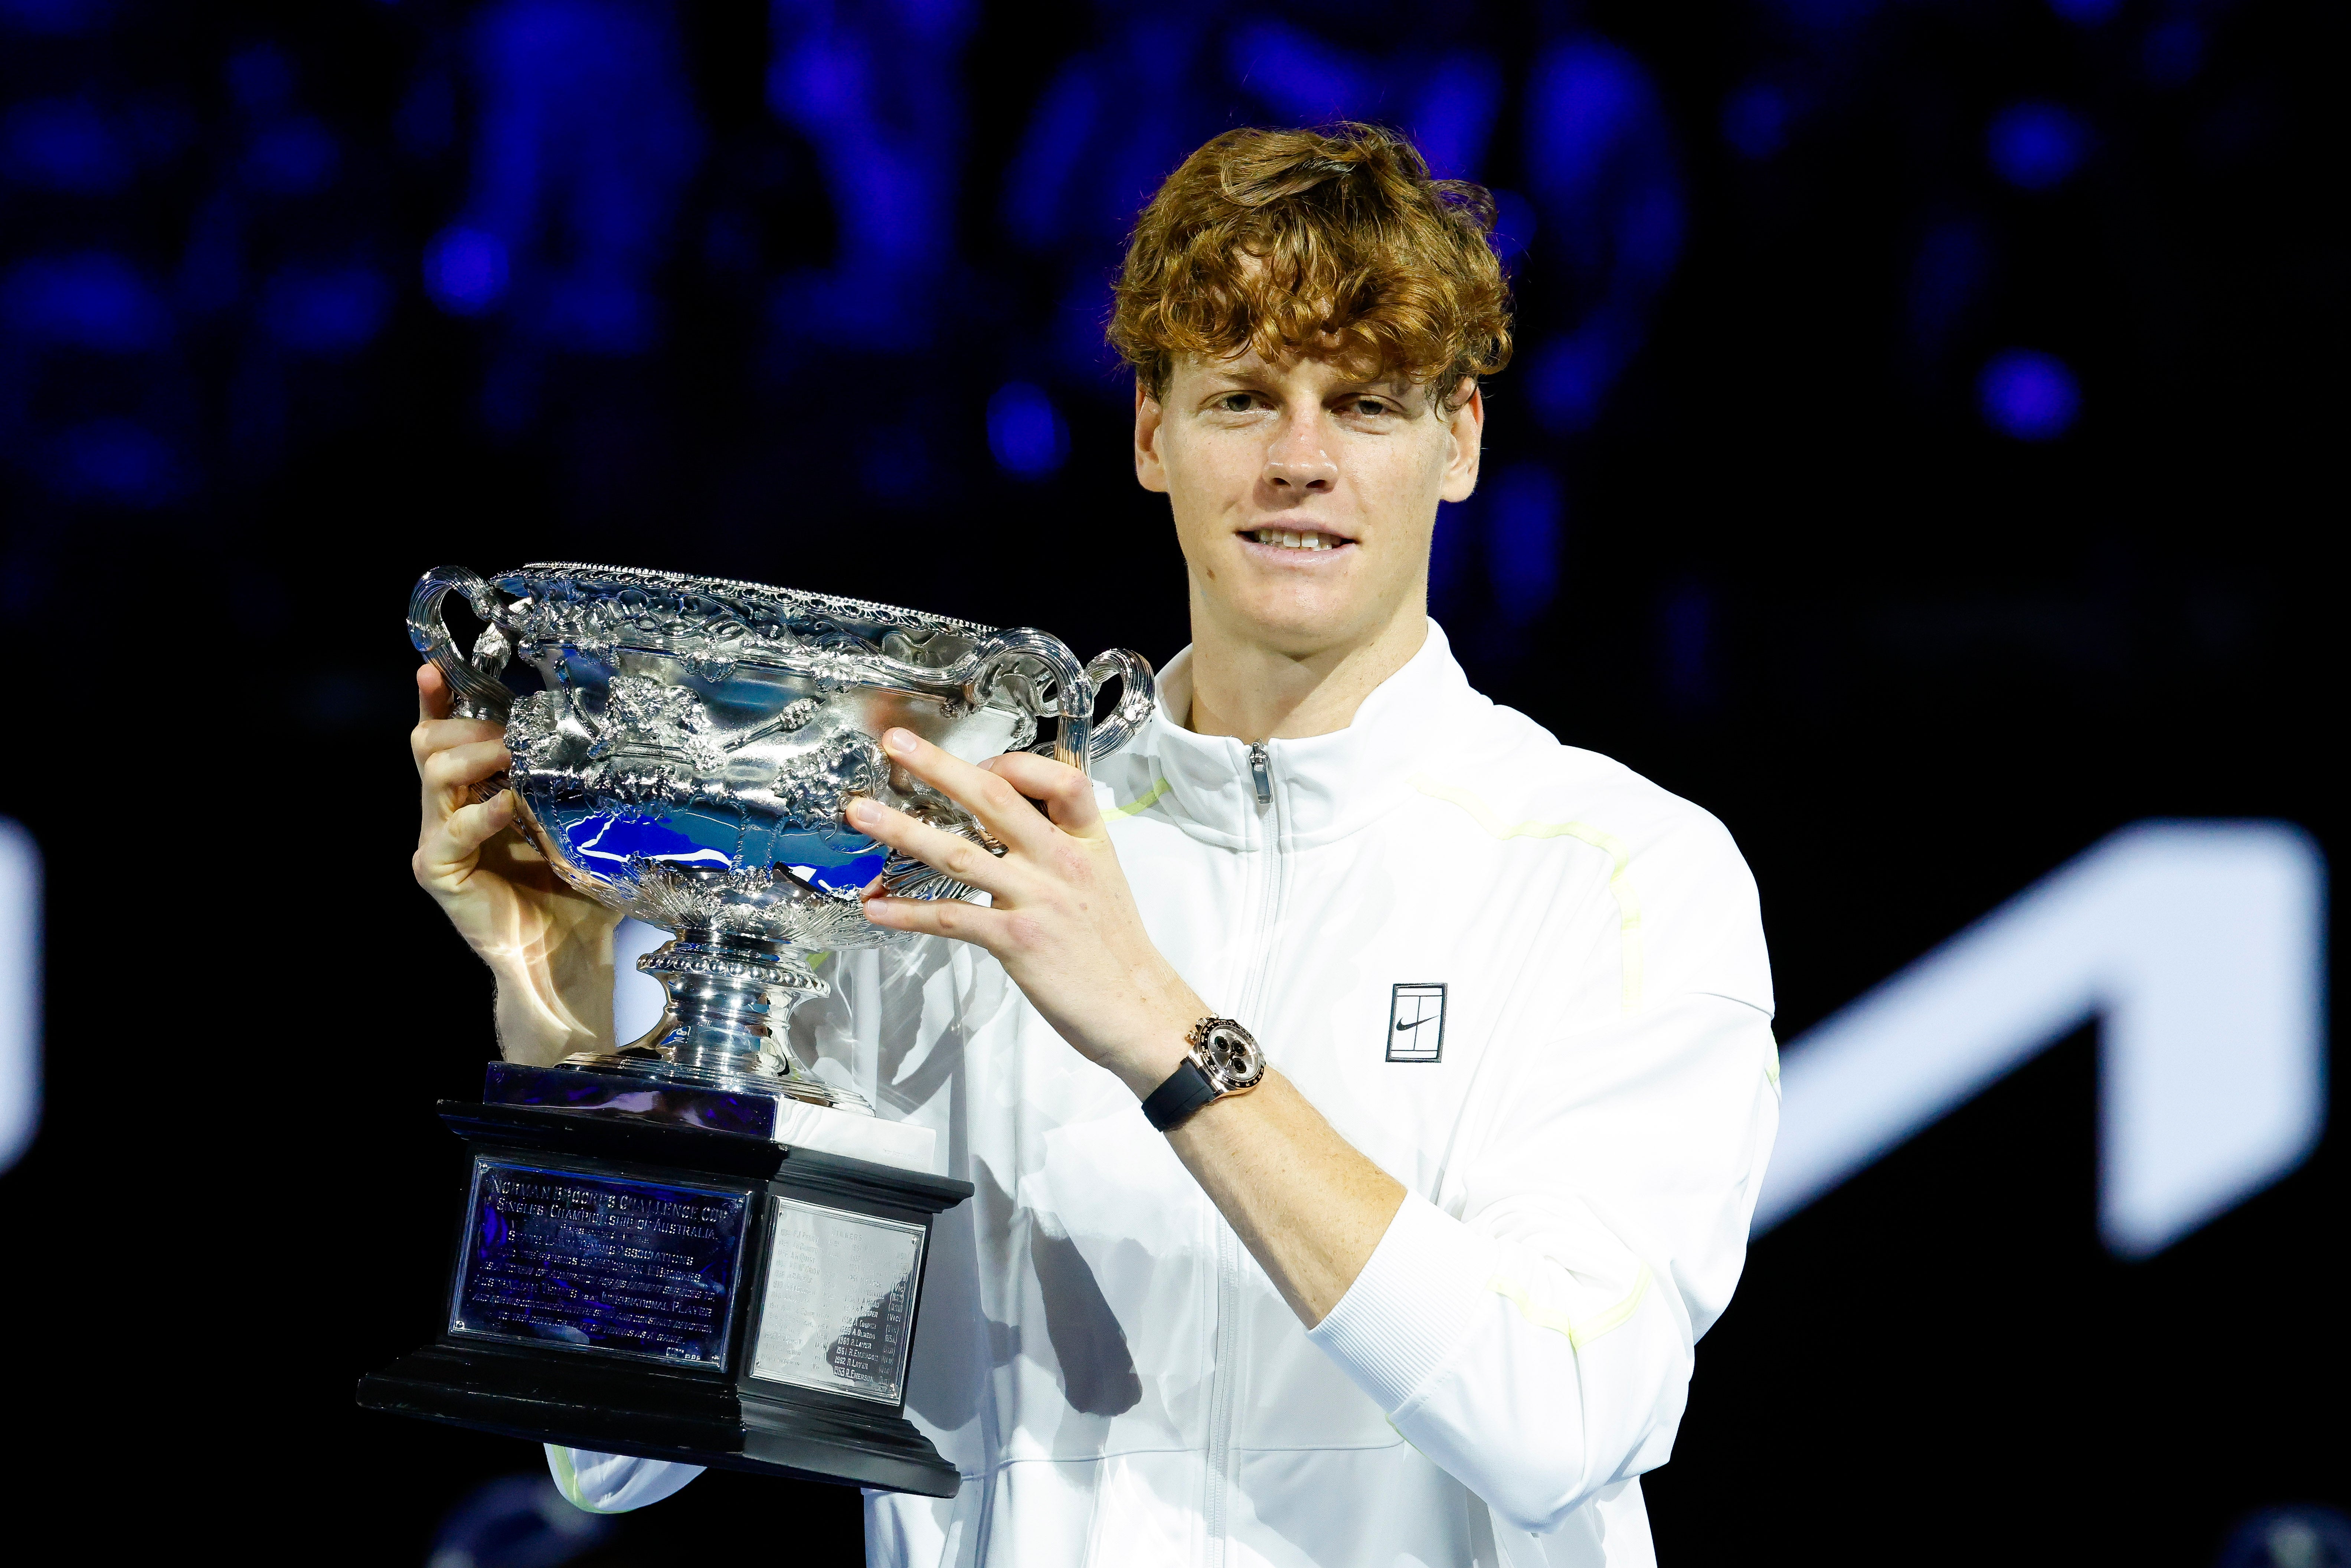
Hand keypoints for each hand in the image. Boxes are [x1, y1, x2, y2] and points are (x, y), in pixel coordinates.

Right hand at [411, 664, 620, 1062]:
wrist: (568, 955)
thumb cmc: (576, 893)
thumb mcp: (580, 825)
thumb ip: (576, 786)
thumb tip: (610, 737)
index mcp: (476, 795)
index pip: (445, 736)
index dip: (438, 700)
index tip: (436, 669)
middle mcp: (449, 813)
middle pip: (430, 744)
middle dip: (468, 725)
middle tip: (512, 733)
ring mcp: (440, 842)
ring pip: (433, 774)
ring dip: (475, 756)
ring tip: (514, 757)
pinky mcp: (440, 873)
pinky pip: (450, 832)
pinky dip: (481, 814)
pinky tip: (510, 806)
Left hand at [852, 728, 1202, 1096]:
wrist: (1136, 1007)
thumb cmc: (1113, 946)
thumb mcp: (1100, 877)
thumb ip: (1060, 844)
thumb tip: (1007, 822)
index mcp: (1087, 840)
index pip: (1060, 778)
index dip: (1015, 762)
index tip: (978, 762)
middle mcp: (1061, 861)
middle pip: (994, 798)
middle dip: (939, 767)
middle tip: (896, 744)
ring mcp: (1037, 899)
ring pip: (958, 852)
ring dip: (902, 831)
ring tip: (860, 814)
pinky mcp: (1015, 941)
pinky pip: (950, 917)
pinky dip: (907, 912)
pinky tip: (876, 906)